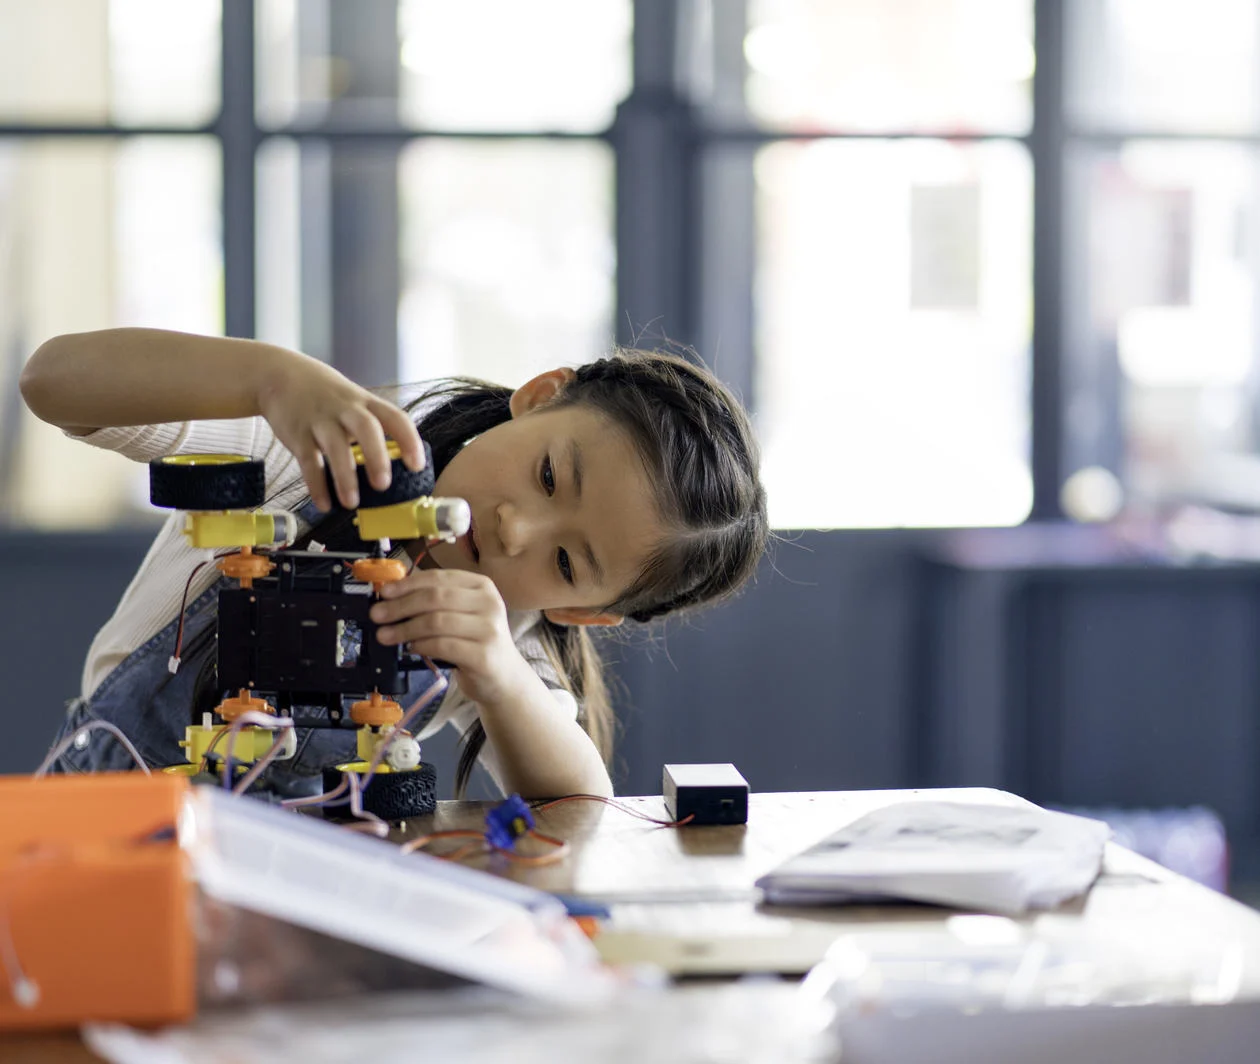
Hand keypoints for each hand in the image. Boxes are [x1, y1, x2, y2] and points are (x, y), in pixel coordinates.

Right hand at [256, 351, 424, 510]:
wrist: (280, 375)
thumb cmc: (326, 396)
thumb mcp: (354, 402)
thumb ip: (372, 429)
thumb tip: (396, 469)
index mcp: (366, 403)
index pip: (395, 418)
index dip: (409, 441)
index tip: (417, 466)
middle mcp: (345, 409)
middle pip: (366, 428)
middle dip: (377, 457)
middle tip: (383, 486)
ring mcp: (320, 421)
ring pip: (335, 447)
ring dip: (345, 477)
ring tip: (351, 503)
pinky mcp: (297, 434)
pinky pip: (308, 461)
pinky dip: (316, 484)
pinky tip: (324, 503)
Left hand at [370, 569, 532, 707]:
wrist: (504, 677)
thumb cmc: (476, 643)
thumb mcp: (461, 614)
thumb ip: (435, 603)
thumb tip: (391, 598)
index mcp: (481, 586)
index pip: (438, 577)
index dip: (407, 584)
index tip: (383, 593)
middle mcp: (489, 603)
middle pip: (435, 597)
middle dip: (400, 606)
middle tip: (377, 615)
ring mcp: (489, 629)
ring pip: (436, 621)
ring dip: (404, 629)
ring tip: (385, 635)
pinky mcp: (483, 655)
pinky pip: (442, 645)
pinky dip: (421, 646)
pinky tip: (410, 649)